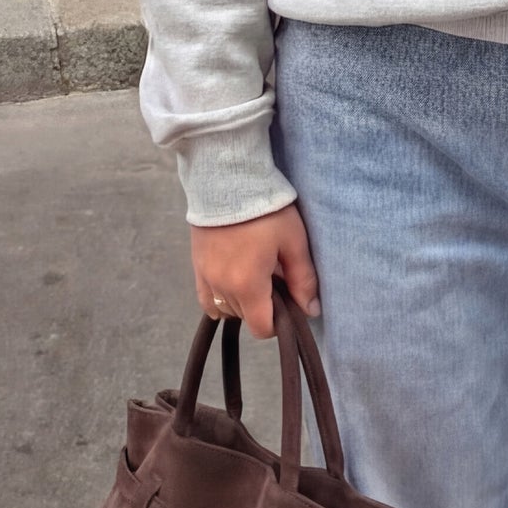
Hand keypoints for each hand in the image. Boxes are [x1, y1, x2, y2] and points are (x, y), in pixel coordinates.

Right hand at [189, 201, 319, 339]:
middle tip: (276, 281)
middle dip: (263, 308)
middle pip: (245, 318)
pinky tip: (234, 283)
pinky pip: (206, 299)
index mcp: (247, 285)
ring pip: (226, 309)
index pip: (262, 328)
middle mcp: (222, 287)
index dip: (278, 323)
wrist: (227, 179)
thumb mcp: (293, 242)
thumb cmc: (266, 210)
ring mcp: (205, 277)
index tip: (287, 304)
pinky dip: (221, 299)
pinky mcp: (197, 266)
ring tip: (256, 276)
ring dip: (243, 302)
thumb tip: (310, 310)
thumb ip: (302, 280)